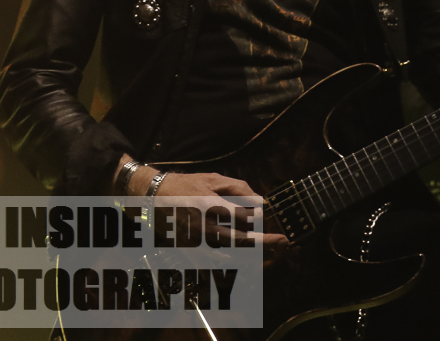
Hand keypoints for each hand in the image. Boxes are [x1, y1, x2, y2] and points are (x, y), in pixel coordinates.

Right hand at [114, 157, 289, 255]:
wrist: (155, 195)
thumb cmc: (188, 185)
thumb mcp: (214, 179)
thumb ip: (239, 189)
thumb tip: (262, 202)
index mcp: (210, 206)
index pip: (243, 217)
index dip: (260, 217)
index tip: (271, 215)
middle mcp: (204, 227)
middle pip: (240, 240)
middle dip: (265, 243)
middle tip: (284, 243)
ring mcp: (196, 241)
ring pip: (230, 252)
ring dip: (251, 253)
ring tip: (271, 251)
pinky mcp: (191, 250)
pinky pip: (216, 259)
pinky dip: (233, 259)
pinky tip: (248, 258)